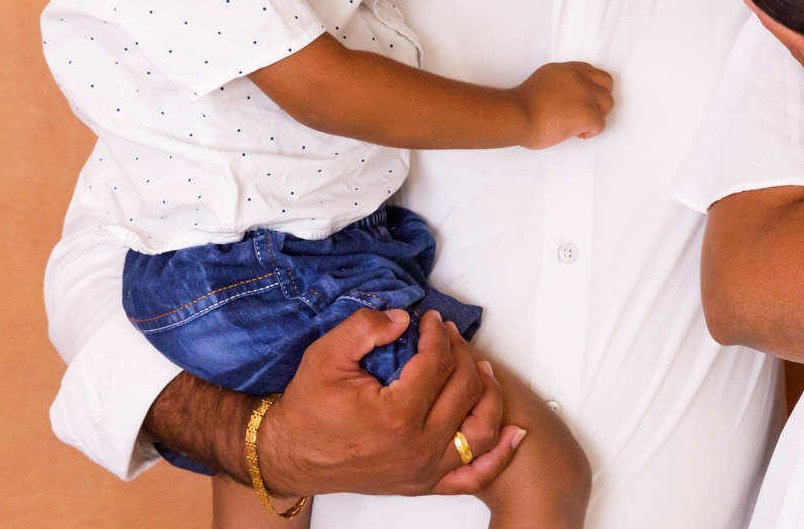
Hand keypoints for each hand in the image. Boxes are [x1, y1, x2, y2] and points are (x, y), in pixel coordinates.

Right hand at [257, 309, 523, 496]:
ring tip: (481, 368)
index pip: (437, 363)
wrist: (288, 456)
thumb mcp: (326, 355)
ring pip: (480, 431)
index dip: (438, 334)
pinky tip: (515, 433)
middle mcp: (417, 447)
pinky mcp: (423, 483)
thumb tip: (404, 318)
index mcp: (395, 415)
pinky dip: (499, 455)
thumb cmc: (306, 408)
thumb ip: (366, 327)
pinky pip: (473, 475)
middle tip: (448, 335)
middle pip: (464, 390)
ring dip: (489, 395)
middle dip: (460, 353)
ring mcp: (423, 470)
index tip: (430, 320)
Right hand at [512, 61, 614, 147]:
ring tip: (578, 123)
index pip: (592, 72)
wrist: (517, 115)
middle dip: (599, 99)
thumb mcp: (543, 81)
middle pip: (606, 84)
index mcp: (567, 69)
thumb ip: (560, 84)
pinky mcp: (588, 114)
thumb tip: (568, 97)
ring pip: (608, 104)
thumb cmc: (522, 105)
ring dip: (596, 115)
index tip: (582, 99)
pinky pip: (600, 124)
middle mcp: (579, 78)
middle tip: (584, 112)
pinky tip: (575, 133)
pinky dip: (590, 132)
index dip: (591, 87)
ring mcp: (586, 95)